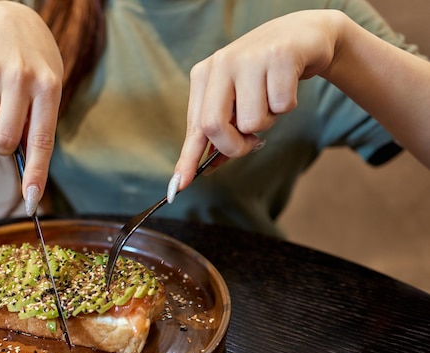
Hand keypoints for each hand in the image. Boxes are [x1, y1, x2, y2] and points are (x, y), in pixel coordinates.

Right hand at [0, 2, 62, 210]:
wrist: (4, 17)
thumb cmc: (33, 60)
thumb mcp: (47, 84)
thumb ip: (40, 121)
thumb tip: (28, 163)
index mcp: (49, 86)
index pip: (42, 140)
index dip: (36, 174)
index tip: (32, 200)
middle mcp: (23, 79)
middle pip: (3, 140)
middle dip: (3, 145)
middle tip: (8, 127)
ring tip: (4, 90)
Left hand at [171, 10, 342, 190]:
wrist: (303, 35)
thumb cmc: (264, 75)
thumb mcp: (237, 99)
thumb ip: (222, 130)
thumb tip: (207, 167)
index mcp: (204, 75)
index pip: (193, 126)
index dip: (187, 159)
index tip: (179, 186)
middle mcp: (221, 63)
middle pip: (214, 126)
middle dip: (235, 146)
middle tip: (251, 142)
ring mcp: (249, 58)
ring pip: (252, 122)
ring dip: (268, 121)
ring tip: (270, 98)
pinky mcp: (279, 57)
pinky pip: (281, 106)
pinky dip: (287, 106)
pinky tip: (286, 85)